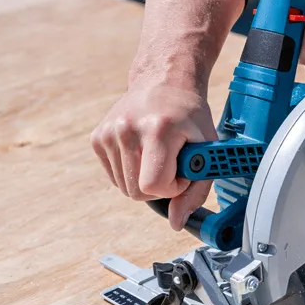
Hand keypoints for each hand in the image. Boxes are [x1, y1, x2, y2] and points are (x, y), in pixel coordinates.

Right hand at [90, 0, 243, 229]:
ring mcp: (108, 132)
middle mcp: (127, 128)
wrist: (165, 81)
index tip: (183, 170)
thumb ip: (195, 191)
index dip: (172, 187)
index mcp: (157, 129)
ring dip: (146, 180)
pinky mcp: (97, 137)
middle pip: (137, 192)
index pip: (153, 186)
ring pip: (125, 188)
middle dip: (160, 186)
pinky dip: (132, 172)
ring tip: (159, 154)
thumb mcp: (207, 149)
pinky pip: (116, 177)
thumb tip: (176, 223)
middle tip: (173, 162)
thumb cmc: (190, 116)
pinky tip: (144, 151)